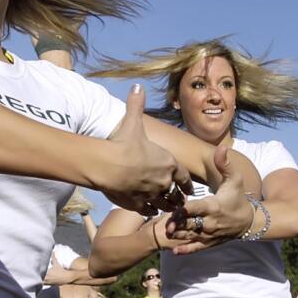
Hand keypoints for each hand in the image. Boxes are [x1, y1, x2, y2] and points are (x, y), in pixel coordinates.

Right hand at [96, 85, 189, 216]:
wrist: (109, 165)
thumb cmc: (123, 144)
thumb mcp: (133, 122)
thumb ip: (136, 105)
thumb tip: (137, 86)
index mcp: (168, 163)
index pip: (184, 176)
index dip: (186, 182)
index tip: (188, 187)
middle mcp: (164, 180)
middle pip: (177, 193)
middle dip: (178, 196)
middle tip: (179, 200)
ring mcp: (152, 194)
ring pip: (166, 205)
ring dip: (167, 206)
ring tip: (167, 208)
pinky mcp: (139, 204)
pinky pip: (149, 211)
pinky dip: (151, 211)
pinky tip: (149, 210)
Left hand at [164, 142, 254, 254]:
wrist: (248, 221)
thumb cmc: (238, 198)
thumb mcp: (234, 179)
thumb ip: (225, 164)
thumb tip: (222, 147)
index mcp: (213, 206)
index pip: (194, 208)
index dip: (183, 209)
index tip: (174, 208)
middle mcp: (210, 223)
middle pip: (188, 224)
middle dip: (176, 223)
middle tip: (164, 222)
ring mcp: (209, 234)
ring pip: (189, 236)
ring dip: (177, 235)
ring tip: (165, 232)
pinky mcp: (208, 243)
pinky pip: (195, 248)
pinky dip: (185, 250)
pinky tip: (174, 251)